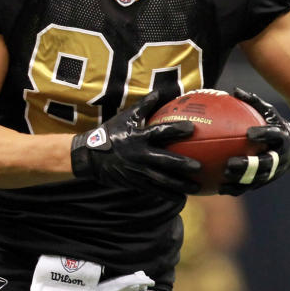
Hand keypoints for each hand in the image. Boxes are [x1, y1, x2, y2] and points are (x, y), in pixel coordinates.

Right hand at [71, 90, 199, 195]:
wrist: (90, 156)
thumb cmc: (110, 133)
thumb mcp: (124, 118)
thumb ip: (143, 106)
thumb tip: (159, 92)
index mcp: (138, 137)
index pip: (160, 131)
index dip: (176, 129)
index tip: (192, 128)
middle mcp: (139, 154)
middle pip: (164, 161)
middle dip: (182, 165)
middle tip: (199, 167)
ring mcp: (137, 170)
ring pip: (162, 180)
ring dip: (180, 185)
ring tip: (197, 188)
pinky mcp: (134, 182)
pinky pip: (154, 190)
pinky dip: (168, 195)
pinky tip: (182, 198)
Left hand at [219, 88, 289, 195]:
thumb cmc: (276, 126)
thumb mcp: (268, 112)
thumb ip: (253, 102)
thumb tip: (234, 90)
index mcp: (283, 138)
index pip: (274, 135)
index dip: (263, 134)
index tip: (249, 133)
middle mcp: (281, 156)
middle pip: (266, 164)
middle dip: (249, 165)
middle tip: (231, 164)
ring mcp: (276, 171)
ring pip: (259, 179)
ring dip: (242, 181)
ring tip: (224, 178)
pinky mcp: (267, 181)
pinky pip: (251, 187)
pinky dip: (237, 189)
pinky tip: (219, 189)